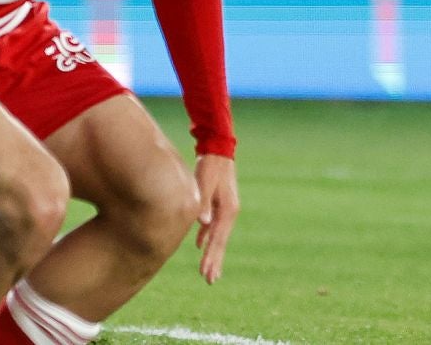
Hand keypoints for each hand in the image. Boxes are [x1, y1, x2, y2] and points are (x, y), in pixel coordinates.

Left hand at [193, 154, 238, 283]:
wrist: (217, 149)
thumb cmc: (210, 165)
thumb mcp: (205, 183)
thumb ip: (204, 204)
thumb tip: (204, 225)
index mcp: (228, 210)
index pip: (218, 239)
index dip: (212, 257)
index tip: (206, 274)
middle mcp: (229, 212)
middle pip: (220, 242)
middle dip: (215, 261)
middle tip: (209, 280)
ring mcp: (225, 209)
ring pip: (217, 236)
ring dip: (212, 253)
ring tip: (208, 270)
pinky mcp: (220, 204)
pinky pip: (214, 226)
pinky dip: (208, 238)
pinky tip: (201, 245)